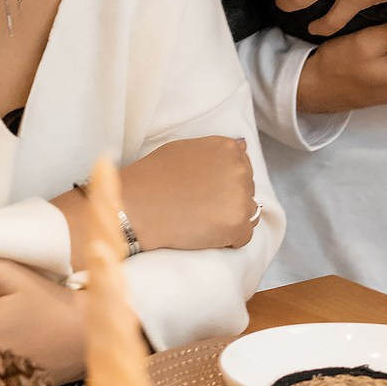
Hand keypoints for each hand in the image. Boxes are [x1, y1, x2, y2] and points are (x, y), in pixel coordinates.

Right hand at [118, 135, 258, 251]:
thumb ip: (216, 150)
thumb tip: (243, 146)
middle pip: (246, 189)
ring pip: (248, 213)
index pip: (242, 166)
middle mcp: (239, 170)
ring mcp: (241, 198)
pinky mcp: (237, 225)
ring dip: (230, 219)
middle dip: (229, 199)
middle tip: (201, 207)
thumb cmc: (154, 176)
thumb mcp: (185, 148)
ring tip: (203, 221)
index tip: (208, 190)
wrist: (138, 207)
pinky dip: (228, 239)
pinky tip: (206, 234)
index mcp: (228, 148)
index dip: (224, 181)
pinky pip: (243, 236)